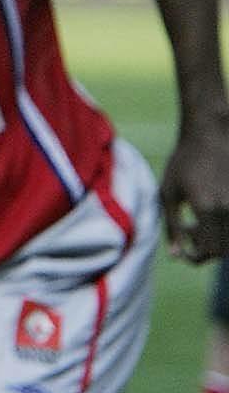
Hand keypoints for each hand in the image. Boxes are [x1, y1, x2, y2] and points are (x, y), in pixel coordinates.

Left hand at [161, 106, 228, 261]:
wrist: (211, 135)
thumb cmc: (184, 161)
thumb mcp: (169, 192)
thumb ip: (172, 226)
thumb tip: (177, 256)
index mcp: (207, 208)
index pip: (208, 251)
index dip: (196, 257)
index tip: (184, 252)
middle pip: (225, 249)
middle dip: (206, 249)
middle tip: (189, 231)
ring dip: (218, 239)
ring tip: (198, 222)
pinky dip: (226, 227)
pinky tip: (210, 212)